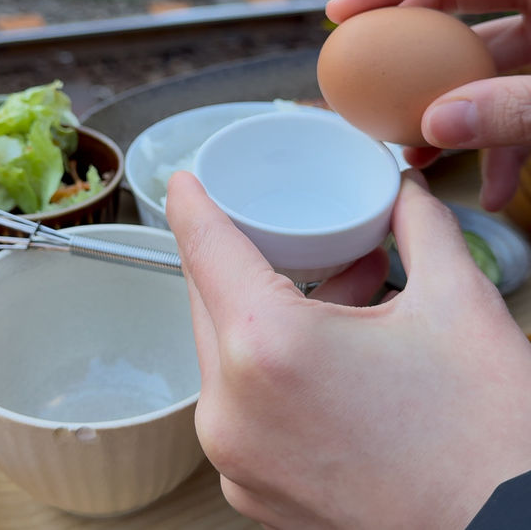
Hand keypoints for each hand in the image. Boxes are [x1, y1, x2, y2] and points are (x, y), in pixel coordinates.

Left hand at [167, 169, 530, 529]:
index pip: (204, 248)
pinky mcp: (254, 489)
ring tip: (343, 286)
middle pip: (209, 299)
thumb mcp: (457, 302)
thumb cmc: (484, 436)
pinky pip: (241, 401)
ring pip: (225, 350)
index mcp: (267, 348)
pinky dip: (271, 364)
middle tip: (293, 231)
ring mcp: (237, 459)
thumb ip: (420, 225)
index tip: (185, 180)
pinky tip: (328, 345)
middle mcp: (232, 410)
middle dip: (246, 256)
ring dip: (267, 310)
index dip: (191, 203)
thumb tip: (404, 192)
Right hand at [326, 0, 530, 210]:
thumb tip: (435, 126)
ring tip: (414, 152)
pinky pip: (521, 91)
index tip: (342, 13)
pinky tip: (494, 187)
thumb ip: (517, 107)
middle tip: (360, 65)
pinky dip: (504, 135)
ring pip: (487, 53)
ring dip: (450, 103)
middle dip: (407, 38)